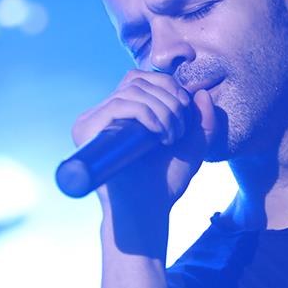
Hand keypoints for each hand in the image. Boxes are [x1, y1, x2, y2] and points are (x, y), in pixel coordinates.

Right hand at [72, 69, 217, 217]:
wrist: (148, 209)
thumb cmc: (166, 182)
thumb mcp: (193, 146)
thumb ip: (202, 120)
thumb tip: (201, 91)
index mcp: (123, 113)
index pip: (140, 78)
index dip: (167, 85)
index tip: (186, 110)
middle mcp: (104, 114)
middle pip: (137, 80)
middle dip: (169, 99)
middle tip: (179, 131)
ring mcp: (92, 122)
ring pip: (131, 91)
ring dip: (161, 110)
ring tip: (170, 137)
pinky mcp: (85, 130)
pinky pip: (118, 105)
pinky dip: (145, 114)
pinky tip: (158, 135)